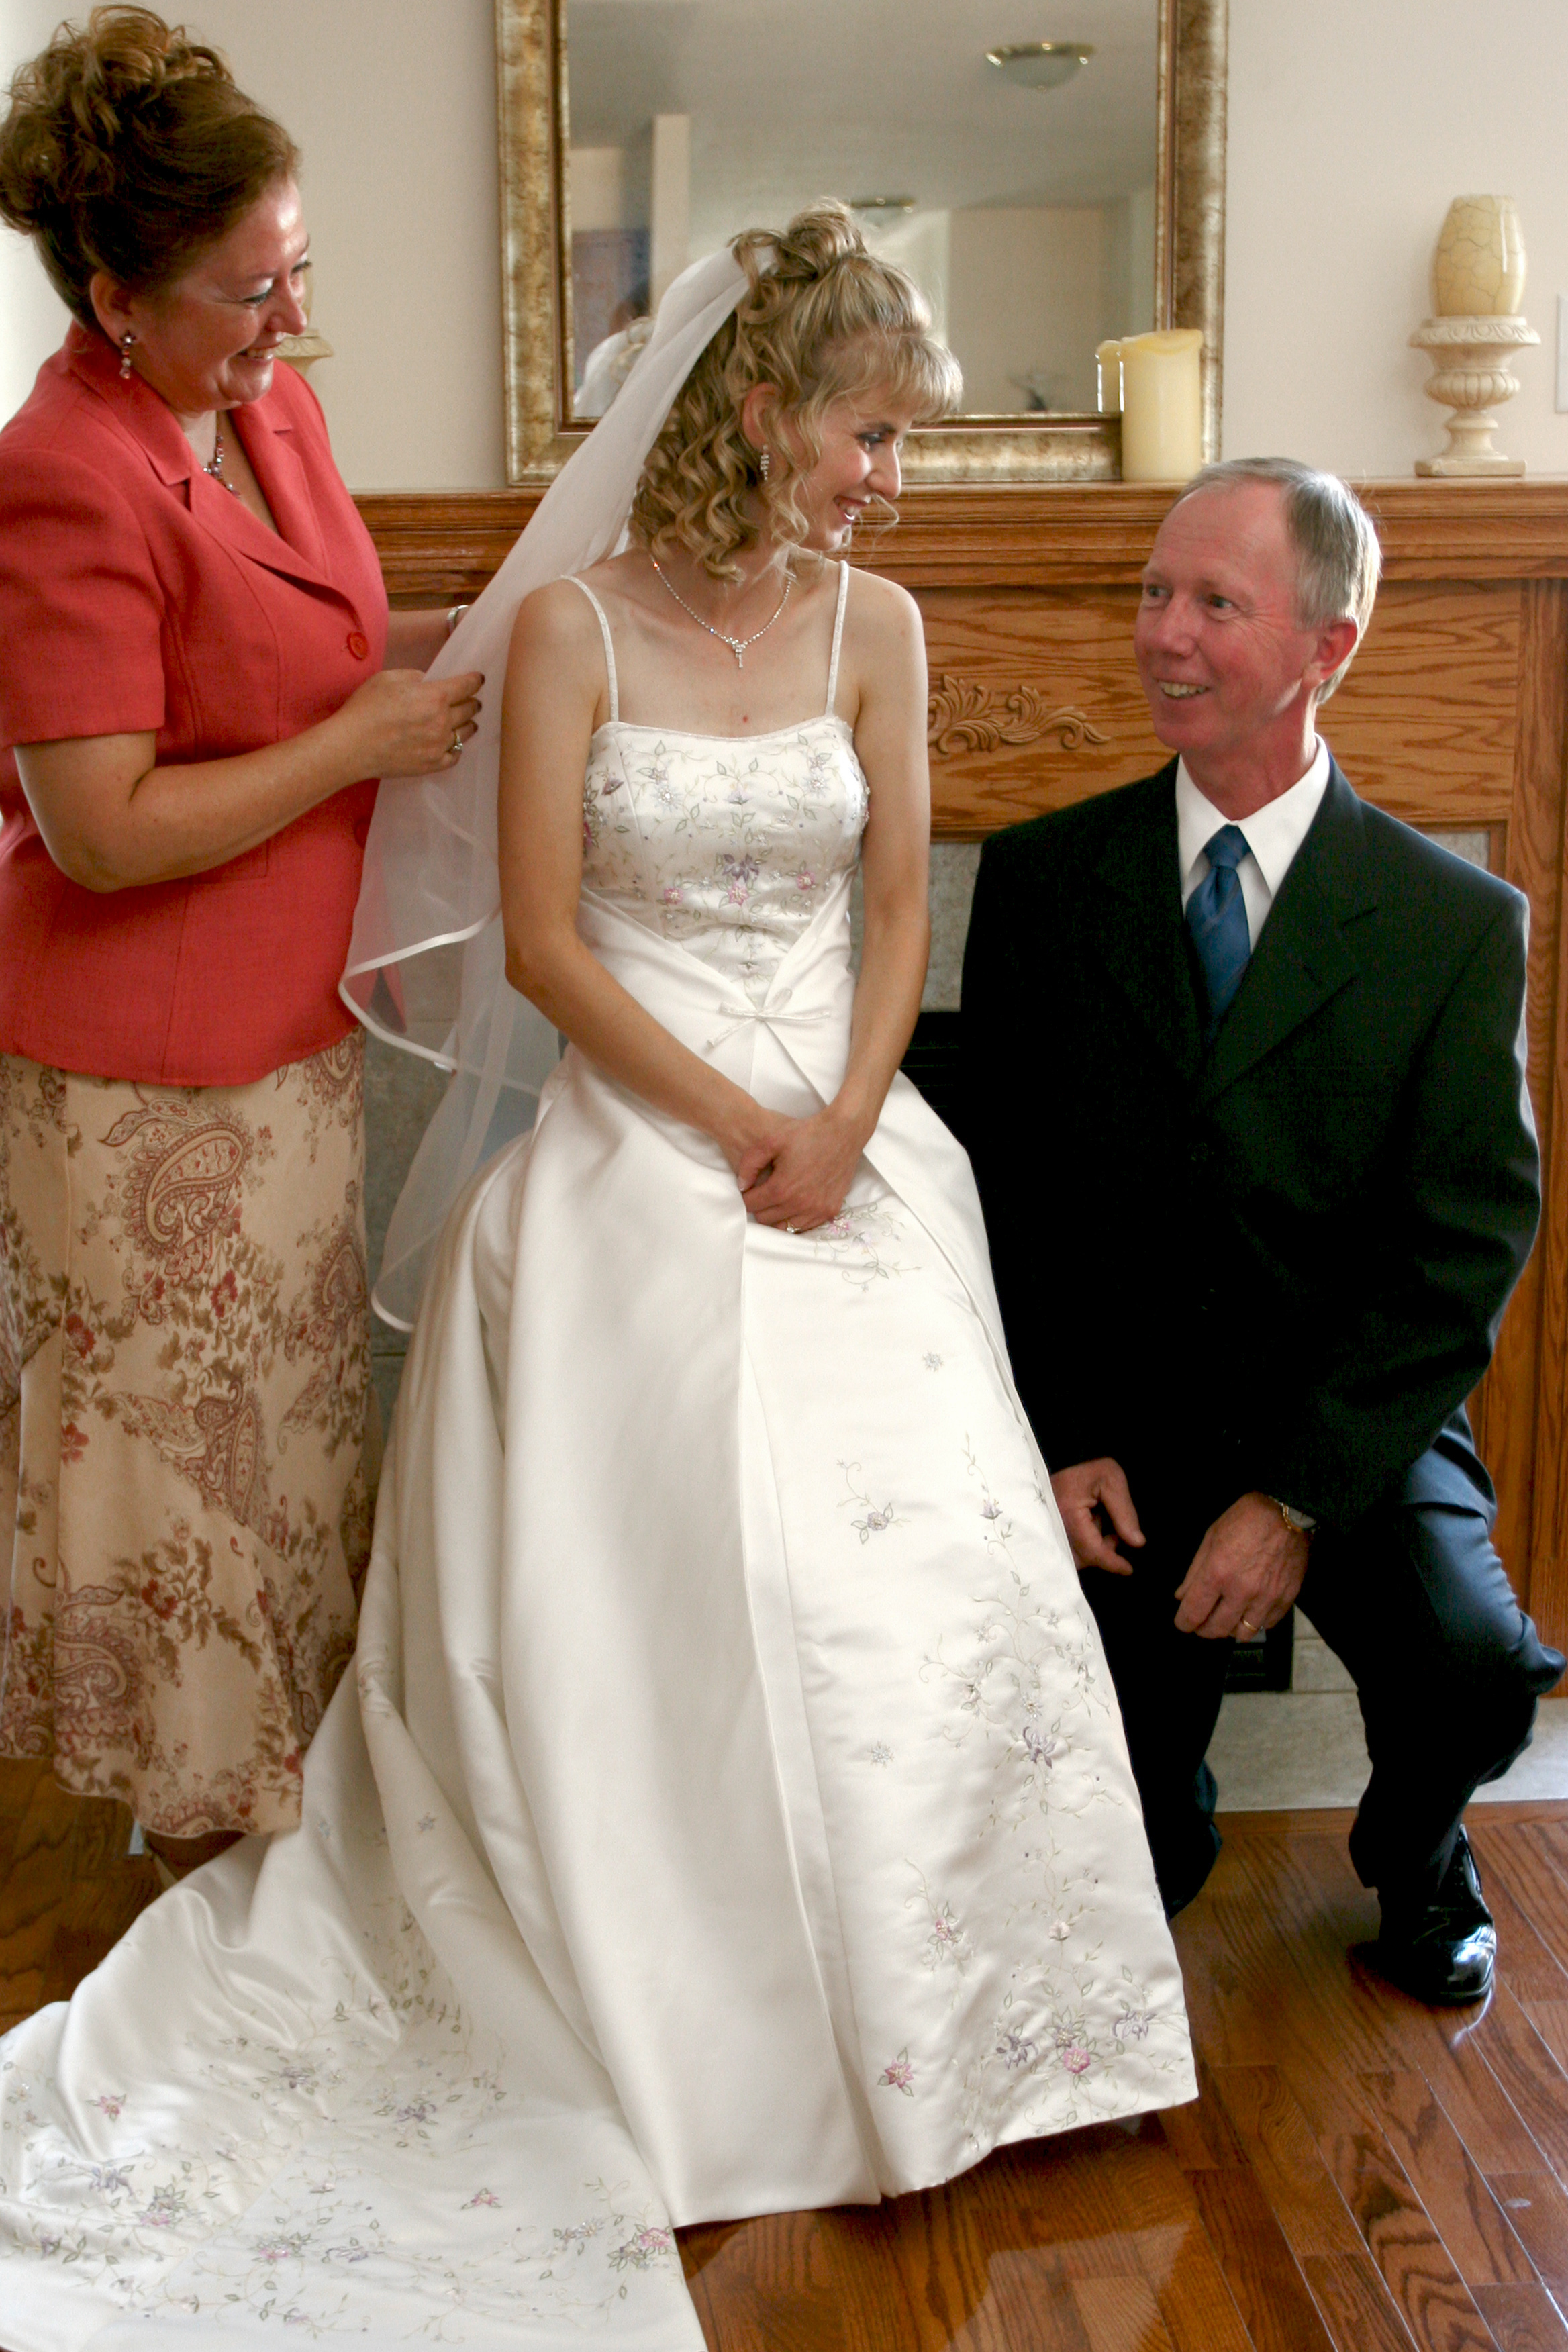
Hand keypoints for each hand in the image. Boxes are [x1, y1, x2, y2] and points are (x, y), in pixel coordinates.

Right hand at [334, 668, 483, 776]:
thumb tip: (428, 682)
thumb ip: (415, 677)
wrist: (352, 746)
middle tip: (473, 701)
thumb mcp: (389, 678)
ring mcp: (439, 745)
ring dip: (468, 724)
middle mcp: (443, 721)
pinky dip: (457, 747)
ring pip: (466, 732)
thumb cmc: (366, 708)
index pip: (466, 686)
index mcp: (435, 696)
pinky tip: (453, 743)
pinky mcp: (432, 764)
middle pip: (469, 709)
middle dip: (472, 702)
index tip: (478, 680)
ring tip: (468, 722)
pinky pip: (455, 755)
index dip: (474, 681)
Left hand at [733, 1104, 866, 1231]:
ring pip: (784, 1226)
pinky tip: (796, 1202)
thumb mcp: (770, 1141)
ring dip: (778, 1214)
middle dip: (760, 1206)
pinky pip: (805, 1226)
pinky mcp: (830, 1211)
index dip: (747, 1196)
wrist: (842, 1132)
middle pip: (765, 1219)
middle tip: (765, 1191)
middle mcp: (799, 1204)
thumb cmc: (806, 1133)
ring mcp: (816, 1210)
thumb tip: (742, 1186)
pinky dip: (796, 1217)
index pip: (751, 1205)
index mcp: (781, 1188)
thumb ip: (749, 1164)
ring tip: (781, 1197)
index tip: (751, 1188)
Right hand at [1051, 1459, 1145, 1574]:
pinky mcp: (1046, 1532)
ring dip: (1093, 1550)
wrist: (1062, 1461)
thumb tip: (1136, 1542)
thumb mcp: (1111, 1480)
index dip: (1112, 1562)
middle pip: (1081, 1558)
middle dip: (1103, 1554)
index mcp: (1067, 1512)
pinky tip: (1091, 1530)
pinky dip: (1083, 1546)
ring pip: (1074, 1557)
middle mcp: (1052, 1526)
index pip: (1092, 1550)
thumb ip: (1124, 1511)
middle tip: (1116, 1536)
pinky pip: (1066, 1550)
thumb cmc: (1088, 1469)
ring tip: (1105, 1531)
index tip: (1128, 1569)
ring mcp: (1047, 1531)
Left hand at [1174, 1491, 1308, 1639]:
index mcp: (1218, 1573)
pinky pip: (1267, 1624)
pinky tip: (1250, 1610)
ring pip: (1244, 1634)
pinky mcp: (1287, 1598)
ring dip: (1231, 1629)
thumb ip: (1194, 1572)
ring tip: (1227, 1617)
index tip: (1183, 1622)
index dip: (1183, 1623)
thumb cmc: (1244, 1519)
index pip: (1193, 1613)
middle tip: (1202, 1622)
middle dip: (1204, 1630)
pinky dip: (1256, 1622)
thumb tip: (1182, 1597)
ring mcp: (1267, 1598)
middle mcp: (1242, 1591)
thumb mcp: (1210, 1538)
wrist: (1286, 1511)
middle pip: (1217, 1630)